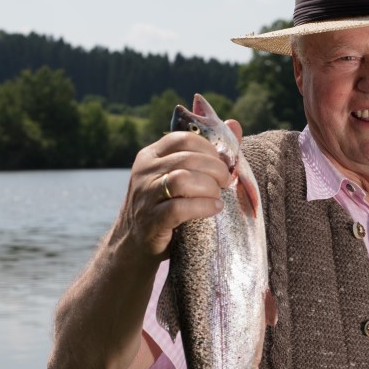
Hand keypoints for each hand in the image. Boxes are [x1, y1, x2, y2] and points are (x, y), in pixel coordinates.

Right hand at [116, 119, 243, 257]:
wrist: (134, 245)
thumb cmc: (165, 207)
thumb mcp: (179, 177)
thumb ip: (205, 153)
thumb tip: (234, 124)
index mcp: (150, 155)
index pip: (183, 138)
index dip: (209, 149)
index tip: (223, 163)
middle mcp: (144, 171)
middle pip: (187, 158)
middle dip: (215, 169)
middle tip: (226, 182)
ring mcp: (145, 195)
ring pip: (183, 180)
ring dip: (209, 187)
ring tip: (218, 196)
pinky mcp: (151, 220)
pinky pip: (180, 208)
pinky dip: (203, 207)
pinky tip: (214, 209)